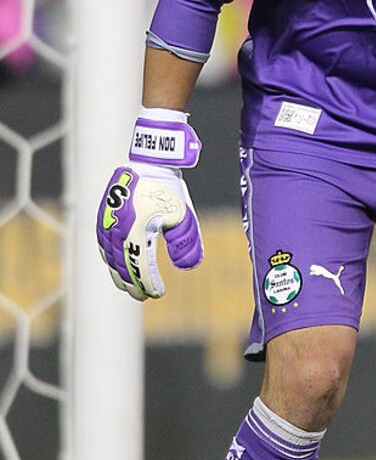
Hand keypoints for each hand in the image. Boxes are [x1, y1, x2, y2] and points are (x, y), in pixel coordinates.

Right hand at [96, 109, 202, 300]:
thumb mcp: (183, 215)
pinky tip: (116, 266)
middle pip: (122, 266)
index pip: (141, 266)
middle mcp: (117, 230)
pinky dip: (109, 259)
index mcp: (136, 231)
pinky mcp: (103, 217)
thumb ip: (187, 243)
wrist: (148, 163)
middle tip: (143, 296)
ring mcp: (107, 223)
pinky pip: (103, 245)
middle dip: (132, 284)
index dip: (148, 283)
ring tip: (130, 286)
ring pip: (110, 258)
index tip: (157, 294)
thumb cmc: (168, 190)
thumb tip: (188, 267)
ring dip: (119, 274)